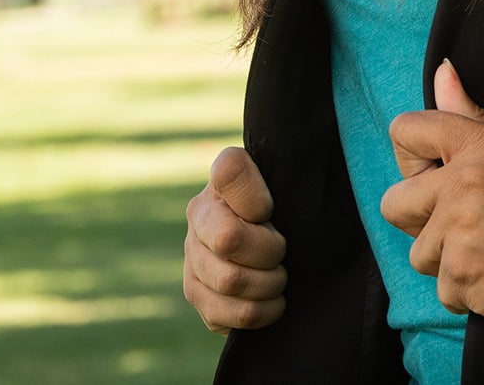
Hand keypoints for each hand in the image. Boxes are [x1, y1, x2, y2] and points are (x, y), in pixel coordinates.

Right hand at [183, 145, 288, 333]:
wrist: (275, 240)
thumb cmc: (289, 206)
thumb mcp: (291, 182)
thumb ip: (289, 169)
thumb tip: (267, 207)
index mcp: (222, 179)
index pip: (231, 171)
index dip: (256, 198)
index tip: (270, 210)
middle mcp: (199, 213)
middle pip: (230, 238)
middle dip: (270, 250)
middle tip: (283, 251)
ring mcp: (192, 255)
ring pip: (231, 280)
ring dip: (268, 283)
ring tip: (279, 276)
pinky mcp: (196, 293)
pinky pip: (230, 314)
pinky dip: (262, 311)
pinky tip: (272, 300)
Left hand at [381, 59, 483, 342]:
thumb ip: (473, 118)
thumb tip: (441, 70)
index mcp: (480, 146)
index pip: (406, 131)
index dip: (415, 156)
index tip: (437, 173)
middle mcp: (463, 185)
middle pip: (394, 201)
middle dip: (421, 218)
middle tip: (464, 223)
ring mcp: (459, 234)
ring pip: (418, 251)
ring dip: (447, 258)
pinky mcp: (460, 279)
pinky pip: (441, 288)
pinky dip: (467, 288)